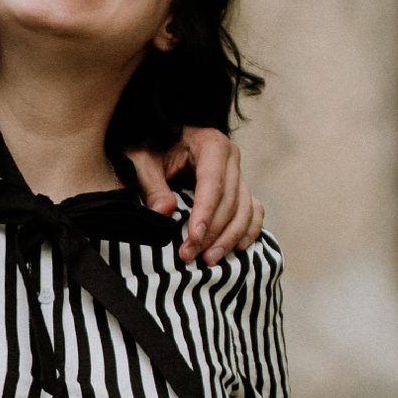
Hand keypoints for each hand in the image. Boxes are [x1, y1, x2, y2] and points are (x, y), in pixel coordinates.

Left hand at [125, 125, 262, 265]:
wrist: (162, 138)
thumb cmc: (152, 147)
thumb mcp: (143, 160)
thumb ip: (152, 184)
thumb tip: (164, 212)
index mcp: (211, 143)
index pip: (212, 182)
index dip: (206, 212)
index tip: (194, 237)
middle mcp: (231, 158)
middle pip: (230, 200)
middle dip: (212, 232)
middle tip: (189, 255)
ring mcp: (239, 174)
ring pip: (244, 210)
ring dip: (229, 238)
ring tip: (208, 259)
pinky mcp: (241, 189)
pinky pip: (254, 211)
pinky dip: (248, 230)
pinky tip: (237, 248)